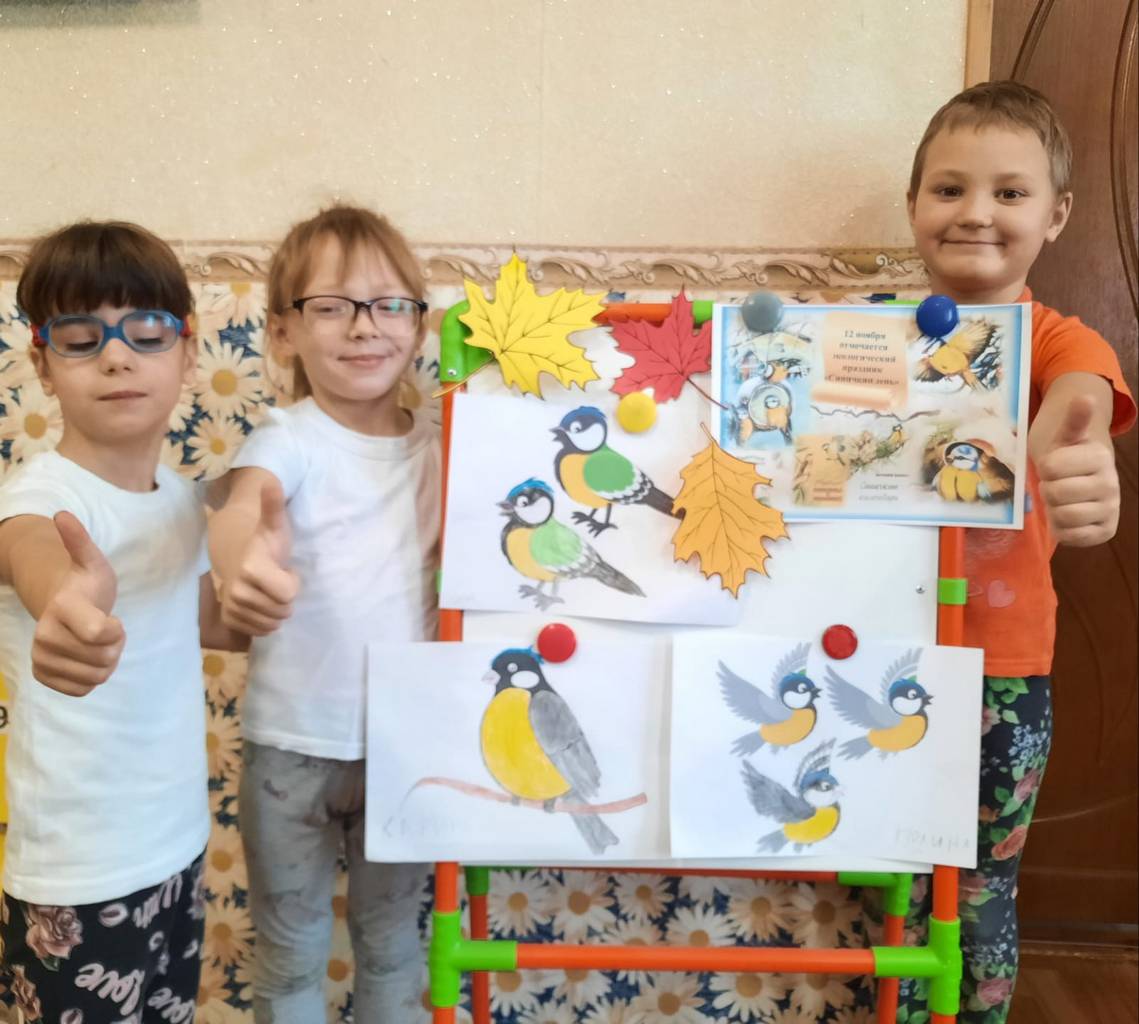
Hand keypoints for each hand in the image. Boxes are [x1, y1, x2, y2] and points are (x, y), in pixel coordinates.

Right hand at [31, 512, 124, 696]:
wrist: (66, 608)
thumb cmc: (86, 584)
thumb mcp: (91, 562)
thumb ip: (80, 542)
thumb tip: (62, 514)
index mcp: (61, 608)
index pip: (101, 634)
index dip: (116, 630)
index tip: (112, 617)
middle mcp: (44, 636)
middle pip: (104, 658)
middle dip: (115, 646)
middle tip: (105, 629)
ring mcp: (42, 659)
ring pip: (96, 676)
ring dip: (106, 662)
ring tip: (97, 642)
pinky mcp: (45, 677)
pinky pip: (84, 689)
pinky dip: (93, 677)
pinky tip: (87, 658)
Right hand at [217, 479, 298, 634]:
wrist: (238, 556)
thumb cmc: (266, 542)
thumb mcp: (275, 524)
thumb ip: (274, 505)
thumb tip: (272, 481)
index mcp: (251, 568)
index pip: (289, 594)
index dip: (292, 582)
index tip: (283, 568)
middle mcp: (236, 590)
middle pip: (283, 611)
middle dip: (285, 597)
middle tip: (275, 580)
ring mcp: (232, 606)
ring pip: (273, 623)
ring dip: (277, 609)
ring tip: (268, 590)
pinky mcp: (230, 619)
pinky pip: (260, 631)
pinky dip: (266, 620)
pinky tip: (261, 603)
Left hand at [1036, 395, 1120, 546]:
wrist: (1080, 480)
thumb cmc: (1066, 456)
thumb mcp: (1064, 437)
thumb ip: (1074, 420)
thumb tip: (1084, 397)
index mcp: (1100, 457)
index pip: (1050, 468)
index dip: (1044, 468)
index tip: (1053, 466)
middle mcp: (1110, 485)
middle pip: (1054, 494)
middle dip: (1047, 489)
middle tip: (1054, 484)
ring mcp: (1109, 510)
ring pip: (1063, 516)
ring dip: (1053, 510)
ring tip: (1059, 500)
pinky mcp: (1104, 532)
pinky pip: (1071, 537)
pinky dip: (1061, 529)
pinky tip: (1066, 517)